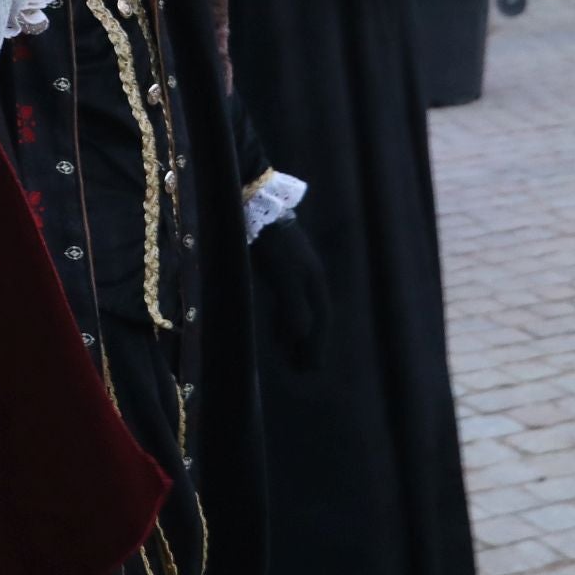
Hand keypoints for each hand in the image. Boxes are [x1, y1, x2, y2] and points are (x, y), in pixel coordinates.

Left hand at [252, 218, 330, 370]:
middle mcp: (308, 277)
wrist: (254, 204)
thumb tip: (303, 335)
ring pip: (300, 309)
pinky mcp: (277, 266)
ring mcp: (294, 271)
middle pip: (313, 316)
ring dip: (296, 333)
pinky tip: (276, 328)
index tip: (311, 369)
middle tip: (303, 370)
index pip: (321, 319)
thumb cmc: (271, 243)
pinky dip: (284, 319)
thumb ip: (294, 306)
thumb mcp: (285, 276)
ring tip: (290, 356)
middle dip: (309, 343)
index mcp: (314, 280)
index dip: (316, 345)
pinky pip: (286, 301)